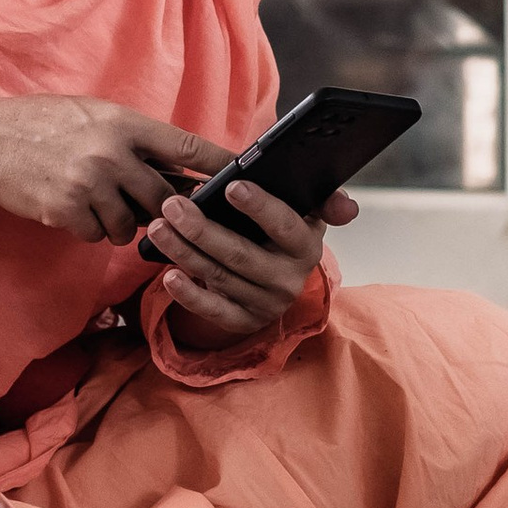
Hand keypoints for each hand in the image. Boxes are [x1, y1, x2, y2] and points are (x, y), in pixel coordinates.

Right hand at [0, 96, 223, 243]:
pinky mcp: (67, 211)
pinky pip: (98, 234)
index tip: (245, 172)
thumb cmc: (44, 123)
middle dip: (161, 208)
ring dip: (120, 220)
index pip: (185, 145)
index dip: (219, 162)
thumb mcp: (94, 114)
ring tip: (96, 199)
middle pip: (164, 197)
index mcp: (123, 123)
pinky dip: (90, 227)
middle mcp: (110, 153)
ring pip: (131, 223)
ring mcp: (89, 184)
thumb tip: (177, 166)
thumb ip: (133, 138)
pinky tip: (72, 208)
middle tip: (149, 205)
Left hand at [147, 177, 354, 351]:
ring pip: (220, 276)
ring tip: (158, 227)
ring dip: (185, 251)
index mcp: (305, 246)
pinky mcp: (244, 322)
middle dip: (202, 228)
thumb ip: (324, 202)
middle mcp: (289, 279)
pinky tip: (168, 273)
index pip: (286, 226)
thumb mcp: (305, 216)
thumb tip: (349, 207)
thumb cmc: (281, 235)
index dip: (260, 206)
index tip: (230, 185)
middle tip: (172, 205)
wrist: (279, 280)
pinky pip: (213, 311)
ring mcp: (266, 304)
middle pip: (241, 253)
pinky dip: (189, 294)